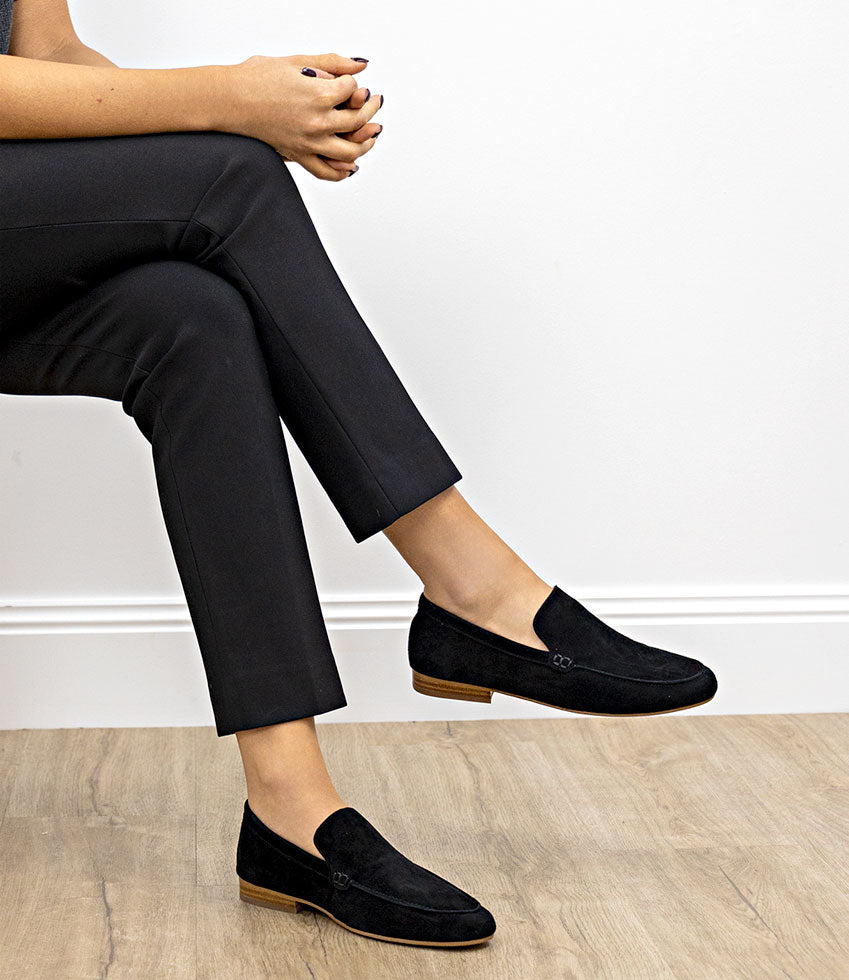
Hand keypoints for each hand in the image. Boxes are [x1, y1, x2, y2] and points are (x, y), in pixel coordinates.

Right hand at [224, 52, 382, 180]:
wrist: (230, 100)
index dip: (353, 83)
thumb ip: (332, 62)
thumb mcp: (297, 61)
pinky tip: (351, 163)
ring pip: (350, 152)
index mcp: (319, 96)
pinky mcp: (299, 156)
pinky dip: (343, 171)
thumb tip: (361, 65)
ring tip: (372, 133)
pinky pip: (328, 172)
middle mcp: (318, 123)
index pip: (352, 89)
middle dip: (370, 108)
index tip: (348, 80)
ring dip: (366, 143)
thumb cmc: (257, 77)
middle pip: (358, 120)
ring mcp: (309, 143)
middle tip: (374, 101)